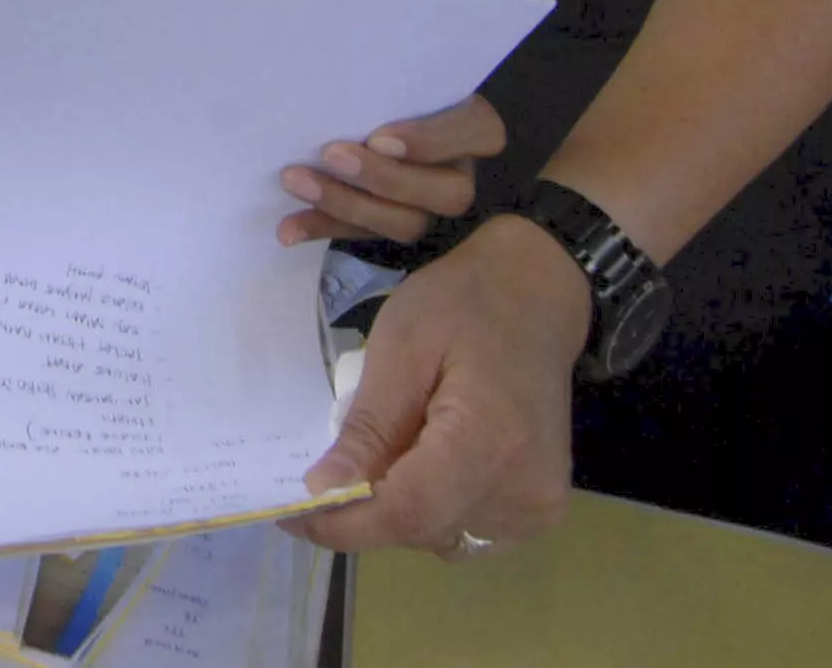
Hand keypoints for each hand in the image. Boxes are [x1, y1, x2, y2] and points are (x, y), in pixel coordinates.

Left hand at [280, 95, 504, 245]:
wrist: (408, 120)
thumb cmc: (415, 92)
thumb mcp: (420, 80)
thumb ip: (399, 83)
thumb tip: (353, 57)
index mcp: (483, 130)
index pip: (475, 134)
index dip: (428, 142)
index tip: (380, 137)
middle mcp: (470, 176)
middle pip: (444, 193)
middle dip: (381, 178)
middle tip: (331, 153)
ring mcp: (439, 212)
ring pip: (406, 223)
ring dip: (346, 205)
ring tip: (297, 181)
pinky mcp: (403, 230)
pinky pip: (369, 238)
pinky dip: (327, 230)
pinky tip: (288, 229)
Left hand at [291, 214, 588, 554]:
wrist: (537, 294)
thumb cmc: (463, 305)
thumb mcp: (400, 348)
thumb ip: (368, 427)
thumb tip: (323, 493)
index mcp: (490, 444)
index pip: (407, 513)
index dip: (344, 524)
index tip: (290, 516)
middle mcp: (524, 491)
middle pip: (420, 530)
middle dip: (365, 511)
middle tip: (325, 473)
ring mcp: (539, 506)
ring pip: (440, 537)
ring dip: (399, 509)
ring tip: (382, 453)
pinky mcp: (542, 508)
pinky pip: (468, 532)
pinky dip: (434, 509)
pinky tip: (422, 464)